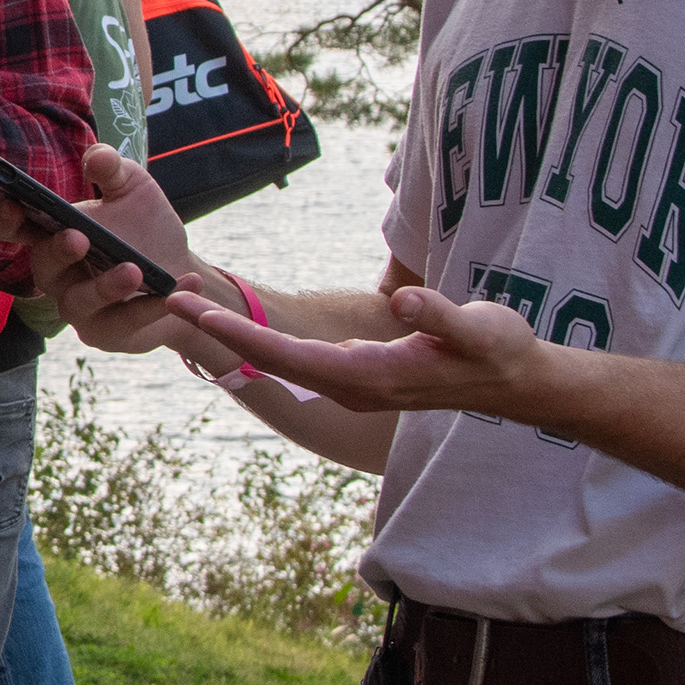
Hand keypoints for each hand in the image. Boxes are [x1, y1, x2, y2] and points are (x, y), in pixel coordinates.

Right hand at [0, 145, 207, 353]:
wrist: (179, 269)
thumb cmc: (145, 227)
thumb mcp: (134, 189)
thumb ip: (114, 170)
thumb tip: (96, 157)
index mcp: (53, 234)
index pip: (16, 228)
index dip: (6, 219)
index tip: (11, 204)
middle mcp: (58, 273)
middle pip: (42, 267)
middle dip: (57, 252)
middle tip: (79, 238)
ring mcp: (79, 306)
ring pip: (79, 302)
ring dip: (104, 287)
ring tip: (133, 270)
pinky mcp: (107, 332)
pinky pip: (121, 324)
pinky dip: (150, 307)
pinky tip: (179, 285)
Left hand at [184, 284, 554, 419]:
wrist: (514, 381)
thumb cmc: (498, 351)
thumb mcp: (479, 330)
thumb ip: (441, 317)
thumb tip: (406, 301)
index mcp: (373, 376)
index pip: (291, 357)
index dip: (242, 335)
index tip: (200, 313)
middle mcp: (353, 385)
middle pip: (273, 360)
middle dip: (222, 331)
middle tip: (170, 299)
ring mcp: (353, 383)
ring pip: (281, 362)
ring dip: (236, 336)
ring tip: (188, 304)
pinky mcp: (358, 374)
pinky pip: (297, 360)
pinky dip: (261, 340)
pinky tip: (236, 324)